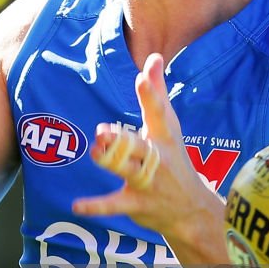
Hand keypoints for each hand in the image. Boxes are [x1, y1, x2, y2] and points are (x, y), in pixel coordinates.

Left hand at [73, 53, 219, 246]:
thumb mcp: (169, 127)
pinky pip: (114, 204)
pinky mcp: (137, 203)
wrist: (192, 209)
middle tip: (104, 132)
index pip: (158, 113)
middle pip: (139, 145)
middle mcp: (157, 158)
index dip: (150, 96)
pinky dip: (95, 206)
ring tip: (96, 153)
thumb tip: (153, 58)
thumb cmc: (175, 158)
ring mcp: (147, 182)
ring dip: (110, 161)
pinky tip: (76, 205)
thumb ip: (157, 93)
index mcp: (164, 137)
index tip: (142, 79)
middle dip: (122, 139)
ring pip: (126, 170)